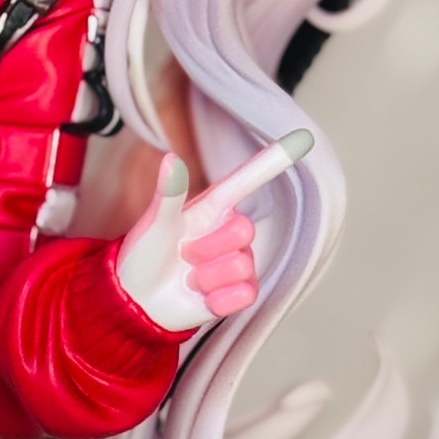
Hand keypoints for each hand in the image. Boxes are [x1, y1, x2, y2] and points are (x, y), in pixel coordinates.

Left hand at [114, 130, 313, 330]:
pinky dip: (215, 300)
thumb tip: (171, 158)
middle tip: (183, 253)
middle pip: (244, 231)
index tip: (301, 137)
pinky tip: (200, 296)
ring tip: (187, 276)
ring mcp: (238, 263)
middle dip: (206, 247)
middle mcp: (229, 234)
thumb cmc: (144, 256)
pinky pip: (244, 295)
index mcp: (211, 209)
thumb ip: (168, 193)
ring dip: (206, 277)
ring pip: (241, 267)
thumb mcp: (155, 224)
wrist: (137, 301)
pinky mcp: (240, 294)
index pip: (245, 182)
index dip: (270, 162)